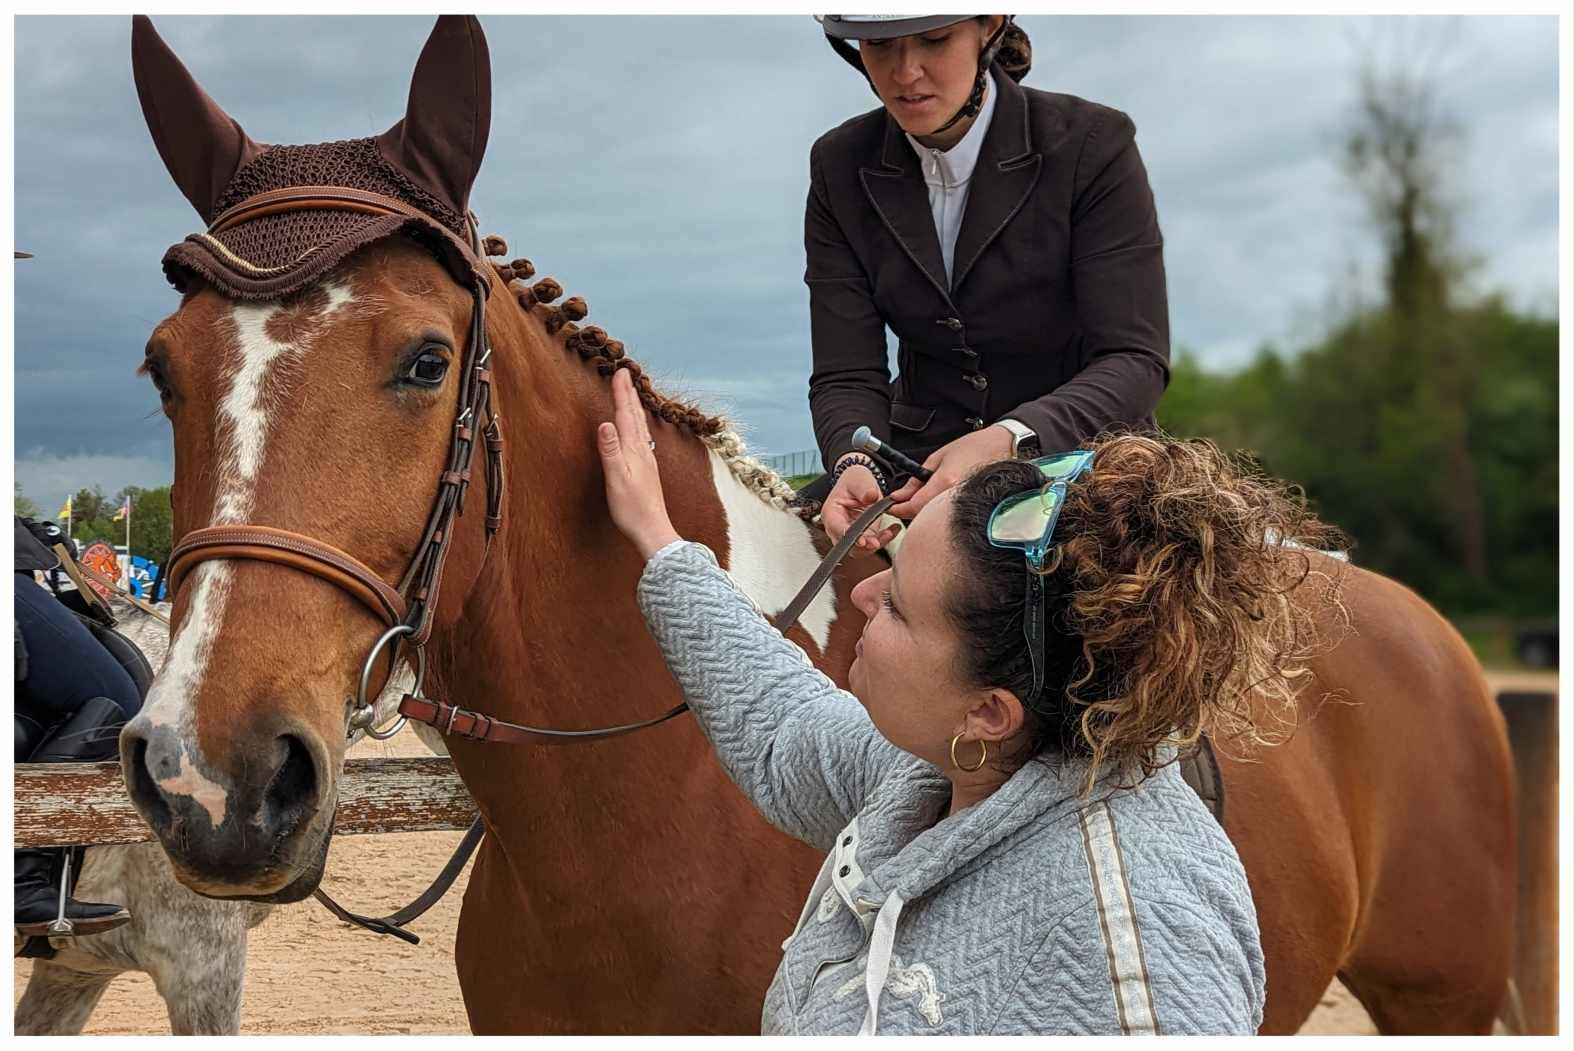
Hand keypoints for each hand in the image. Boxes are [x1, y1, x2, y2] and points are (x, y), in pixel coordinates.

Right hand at [597, 368, 680, 559]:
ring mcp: (648, 460)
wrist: (653, 530)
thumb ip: (610, 450)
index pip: (625, 415)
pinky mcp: (647, 469)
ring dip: (635, 407)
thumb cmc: (631, 508)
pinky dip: (638, 425)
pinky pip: (642, 438)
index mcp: (634, 450)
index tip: (620, 371)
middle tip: (625, 374)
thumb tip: (605, 423)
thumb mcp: (616, 479)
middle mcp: (643, 451)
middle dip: (629, 394)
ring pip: (640, 426)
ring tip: (632, 395)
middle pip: (635, 416)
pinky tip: (639, 431)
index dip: (622, 393)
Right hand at [822, 456, 902, 551]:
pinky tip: (894, 528)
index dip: (847, 536)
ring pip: (860, 549)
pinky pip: (873, 544)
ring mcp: (852, 533)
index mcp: (831, 512)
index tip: (860, 540)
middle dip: (862, 546)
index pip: (836, 528)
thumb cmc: (855, 481)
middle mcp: (839, 527)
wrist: (862, 484)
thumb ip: (864, 488)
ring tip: (888, 533)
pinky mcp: (865, 536)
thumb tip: (870, 496)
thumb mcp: (858, 479)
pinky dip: (884, 539)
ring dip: (874, 545)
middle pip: (846, 544)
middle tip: (875, 543)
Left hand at [887, 425, 1013, 519]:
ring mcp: (964, 502)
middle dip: (909, 510)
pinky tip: (936, 499)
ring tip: (920, 496)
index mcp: (945, 482)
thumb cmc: (973, 447)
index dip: (898, 508)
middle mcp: (954, 495)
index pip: (914, 505)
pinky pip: (948, 513)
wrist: (1001, 447)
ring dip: (923, 510)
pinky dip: (937, 509)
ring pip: (935, 516)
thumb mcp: (937, 457)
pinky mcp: (971, 505)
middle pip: (923, 514)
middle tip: (902, 501)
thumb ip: (917, 478)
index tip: (890, 506)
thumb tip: (901, 494)